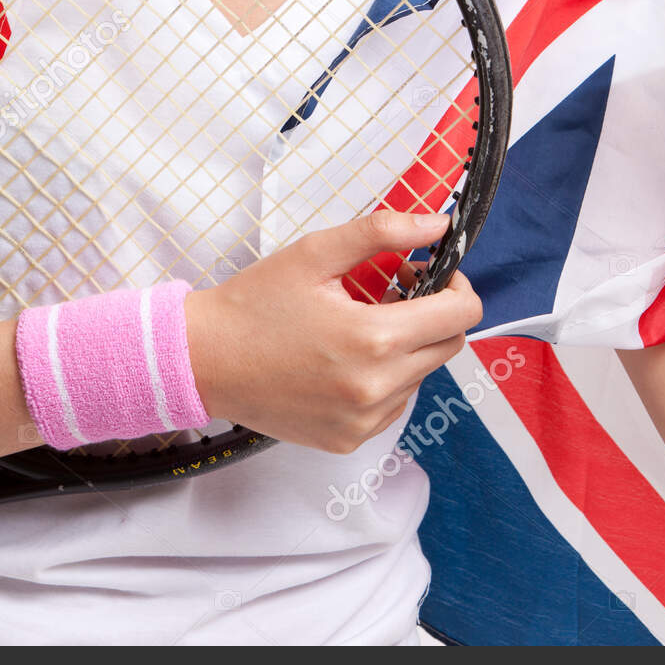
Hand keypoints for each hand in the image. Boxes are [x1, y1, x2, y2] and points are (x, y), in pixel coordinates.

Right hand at [183, 210, 482, 453]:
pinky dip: (386, 377)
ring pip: (422, 375)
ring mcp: (364, 421)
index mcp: (373, 339)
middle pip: (448, 346)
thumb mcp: (315, 253)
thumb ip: (382, 232)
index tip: (432, 272)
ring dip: (408, 346)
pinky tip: (345, 358)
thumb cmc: (254, 304)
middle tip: (393, 291)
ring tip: (361, 323)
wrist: (202, 360)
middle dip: (434, 313)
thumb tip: (437, 224)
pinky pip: (394, 403)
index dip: (457, 285)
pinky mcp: (349, 439)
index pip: (461, 315)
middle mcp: (376, 388)